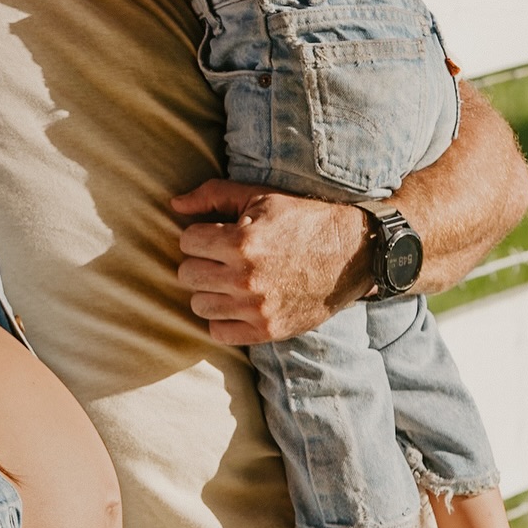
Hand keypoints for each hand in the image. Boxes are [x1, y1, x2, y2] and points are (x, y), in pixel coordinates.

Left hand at [172, 179, 371, 344]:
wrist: (353, 254)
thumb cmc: (303, 219)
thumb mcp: (260, 197)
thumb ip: (213, 195)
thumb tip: (174, 205)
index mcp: (242, 242)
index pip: (187, 241)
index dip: (200, 235)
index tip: (216, 235)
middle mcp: (246, 278)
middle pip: (187, 274)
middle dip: (200, 262)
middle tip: (221, 258)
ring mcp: (256, 308)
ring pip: (198, 304)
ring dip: (209, 291)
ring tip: (229, 280)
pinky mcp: (267, 330)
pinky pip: (218, 332)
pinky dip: (222, 319)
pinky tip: (236, 303)